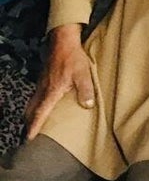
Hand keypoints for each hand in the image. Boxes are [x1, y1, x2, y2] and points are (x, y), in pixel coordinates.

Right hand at [25, 23, 94, 139]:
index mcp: (51, 92)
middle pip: (31, 111)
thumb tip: (87, 106)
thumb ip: (86, 90)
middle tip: (30, 136)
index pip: (40, 113)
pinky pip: (36, 96)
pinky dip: (35, 106)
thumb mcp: (83, 74)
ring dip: (32, 115)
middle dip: (29, 124)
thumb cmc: (73, 58)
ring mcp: (41, 84)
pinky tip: (42, 107)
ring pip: (32, 104)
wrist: (63, 42)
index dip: (34, 126)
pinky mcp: (43, 79)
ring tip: (34, 125)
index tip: (29, 139)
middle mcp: (43, 90)